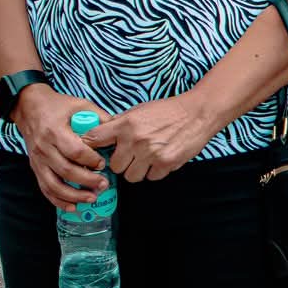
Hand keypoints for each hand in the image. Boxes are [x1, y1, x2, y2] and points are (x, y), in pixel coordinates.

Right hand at [13, 85, 109, 209]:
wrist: (29, 107)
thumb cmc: (57, 106)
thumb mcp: (79, 104)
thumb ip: (98, 116)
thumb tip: (118, 130)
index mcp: (55, 131)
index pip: (74, 151)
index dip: (90, 160)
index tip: (103, 164)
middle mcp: (44, 148)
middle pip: (65, 170)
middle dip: (86, 181)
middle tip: (103, 185)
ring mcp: (37, 160)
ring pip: (54, 184)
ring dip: (73, 195)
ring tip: (91, 199)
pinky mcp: (35, 167)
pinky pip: (45, 188)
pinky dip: (58, 200)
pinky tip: (72, 206)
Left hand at [83, 94, 216, 182]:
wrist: (198, 113)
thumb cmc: (168, 111)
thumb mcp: (139, 110)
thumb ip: (120, 123)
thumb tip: (99, 135)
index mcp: (126, 124)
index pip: (94, 140)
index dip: (90, 148)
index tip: (91, 154)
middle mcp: (135, 139)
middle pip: (114, 166)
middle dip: (123, 163)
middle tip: (132, 155)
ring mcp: (150, 153)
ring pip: (131, 176)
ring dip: (138, 170)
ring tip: (148, 158)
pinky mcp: (165, 163)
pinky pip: (151, 178)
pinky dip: (155, 171)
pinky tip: (161, 158)